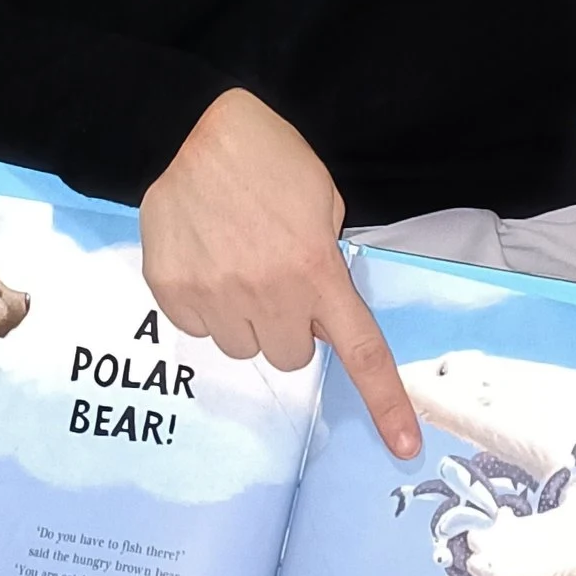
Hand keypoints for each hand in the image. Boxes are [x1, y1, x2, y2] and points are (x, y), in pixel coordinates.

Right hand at [141, 89, 421, 458]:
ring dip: (246, 319)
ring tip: (236, 264)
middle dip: (290, 327)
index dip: (385, 402)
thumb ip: (324, 260)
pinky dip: (205, 306)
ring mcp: (215, 296)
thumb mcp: (322, 199)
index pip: (360, 350)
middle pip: (290, 356)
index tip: (403, 446)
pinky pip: (197, 328)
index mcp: (316, 270)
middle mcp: (268, 293)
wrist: (191, 128)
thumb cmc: (268, 157)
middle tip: (277, 280)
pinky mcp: (172, 290)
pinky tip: (204, 261)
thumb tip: (312, 307)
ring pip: (242, 348)